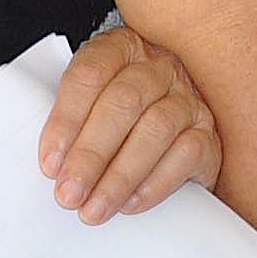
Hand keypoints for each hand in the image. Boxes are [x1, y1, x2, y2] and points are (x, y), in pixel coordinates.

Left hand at [38, 25, 220, 223]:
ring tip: (94, 208)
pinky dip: (156, 182)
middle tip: (69, 194)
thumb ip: (67, 122)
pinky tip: (132, 203)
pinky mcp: (207, 132)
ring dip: (120, 176)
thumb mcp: (85, 104)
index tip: (49, 163)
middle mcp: (158, 67)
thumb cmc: (111, 117)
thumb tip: (49, 165)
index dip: (66, 120)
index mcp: (120, 49)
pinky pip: (188, 153)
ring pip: (157, 129)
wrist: (162, 124)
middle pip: (124, 103)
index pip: (90, 75)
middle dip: (91, 155)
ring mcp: (188, 97)